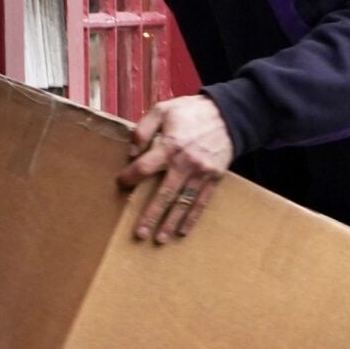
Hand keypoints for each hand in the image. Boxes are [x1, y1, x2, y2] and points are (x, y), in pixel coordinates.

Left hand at [118, 95, 234, 243]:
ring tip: (159, 239)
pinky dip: (192, 218)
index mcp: (170, 145)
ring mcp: (201, 173)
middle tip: (139, 233)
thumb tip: (131, 151)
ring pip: (183, 203)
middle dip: (151, 215)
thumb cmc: (191, 112)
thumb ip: (143, 128)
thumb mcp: (163, 110)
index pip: (145, 167)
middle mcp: (185, 163)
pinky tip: (182, 231)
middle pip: (165, 194)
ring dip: (171, 222)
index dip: (130, 177)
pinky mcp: (213, 178)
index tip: (121, 183)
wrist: (228, 115)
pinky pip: (201, 202)